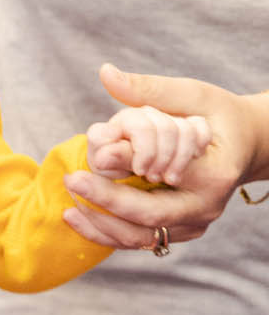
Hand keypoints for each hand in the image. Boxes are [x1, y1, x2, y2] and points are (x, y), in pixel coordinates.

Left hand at [63, 64, 260, 248]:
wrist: (246, 146)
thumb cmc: (217, 115)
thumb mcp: (191, 95)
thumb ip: (148, 90)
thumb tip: (106, 73)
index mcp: (214, 173)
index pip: (163, 173)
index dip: (126, 165)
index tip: (93, 154)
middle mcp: (206, 206)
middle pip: (148, 215)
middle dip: (105, 202)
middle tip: (71, 180)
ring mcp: (194, 224)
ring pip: (140, 237)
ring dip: (99, 225)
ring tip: (68, 208)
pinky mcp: (180, 233)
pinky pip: (139, 240)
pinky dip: (106, 233)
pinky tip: (77, 217)